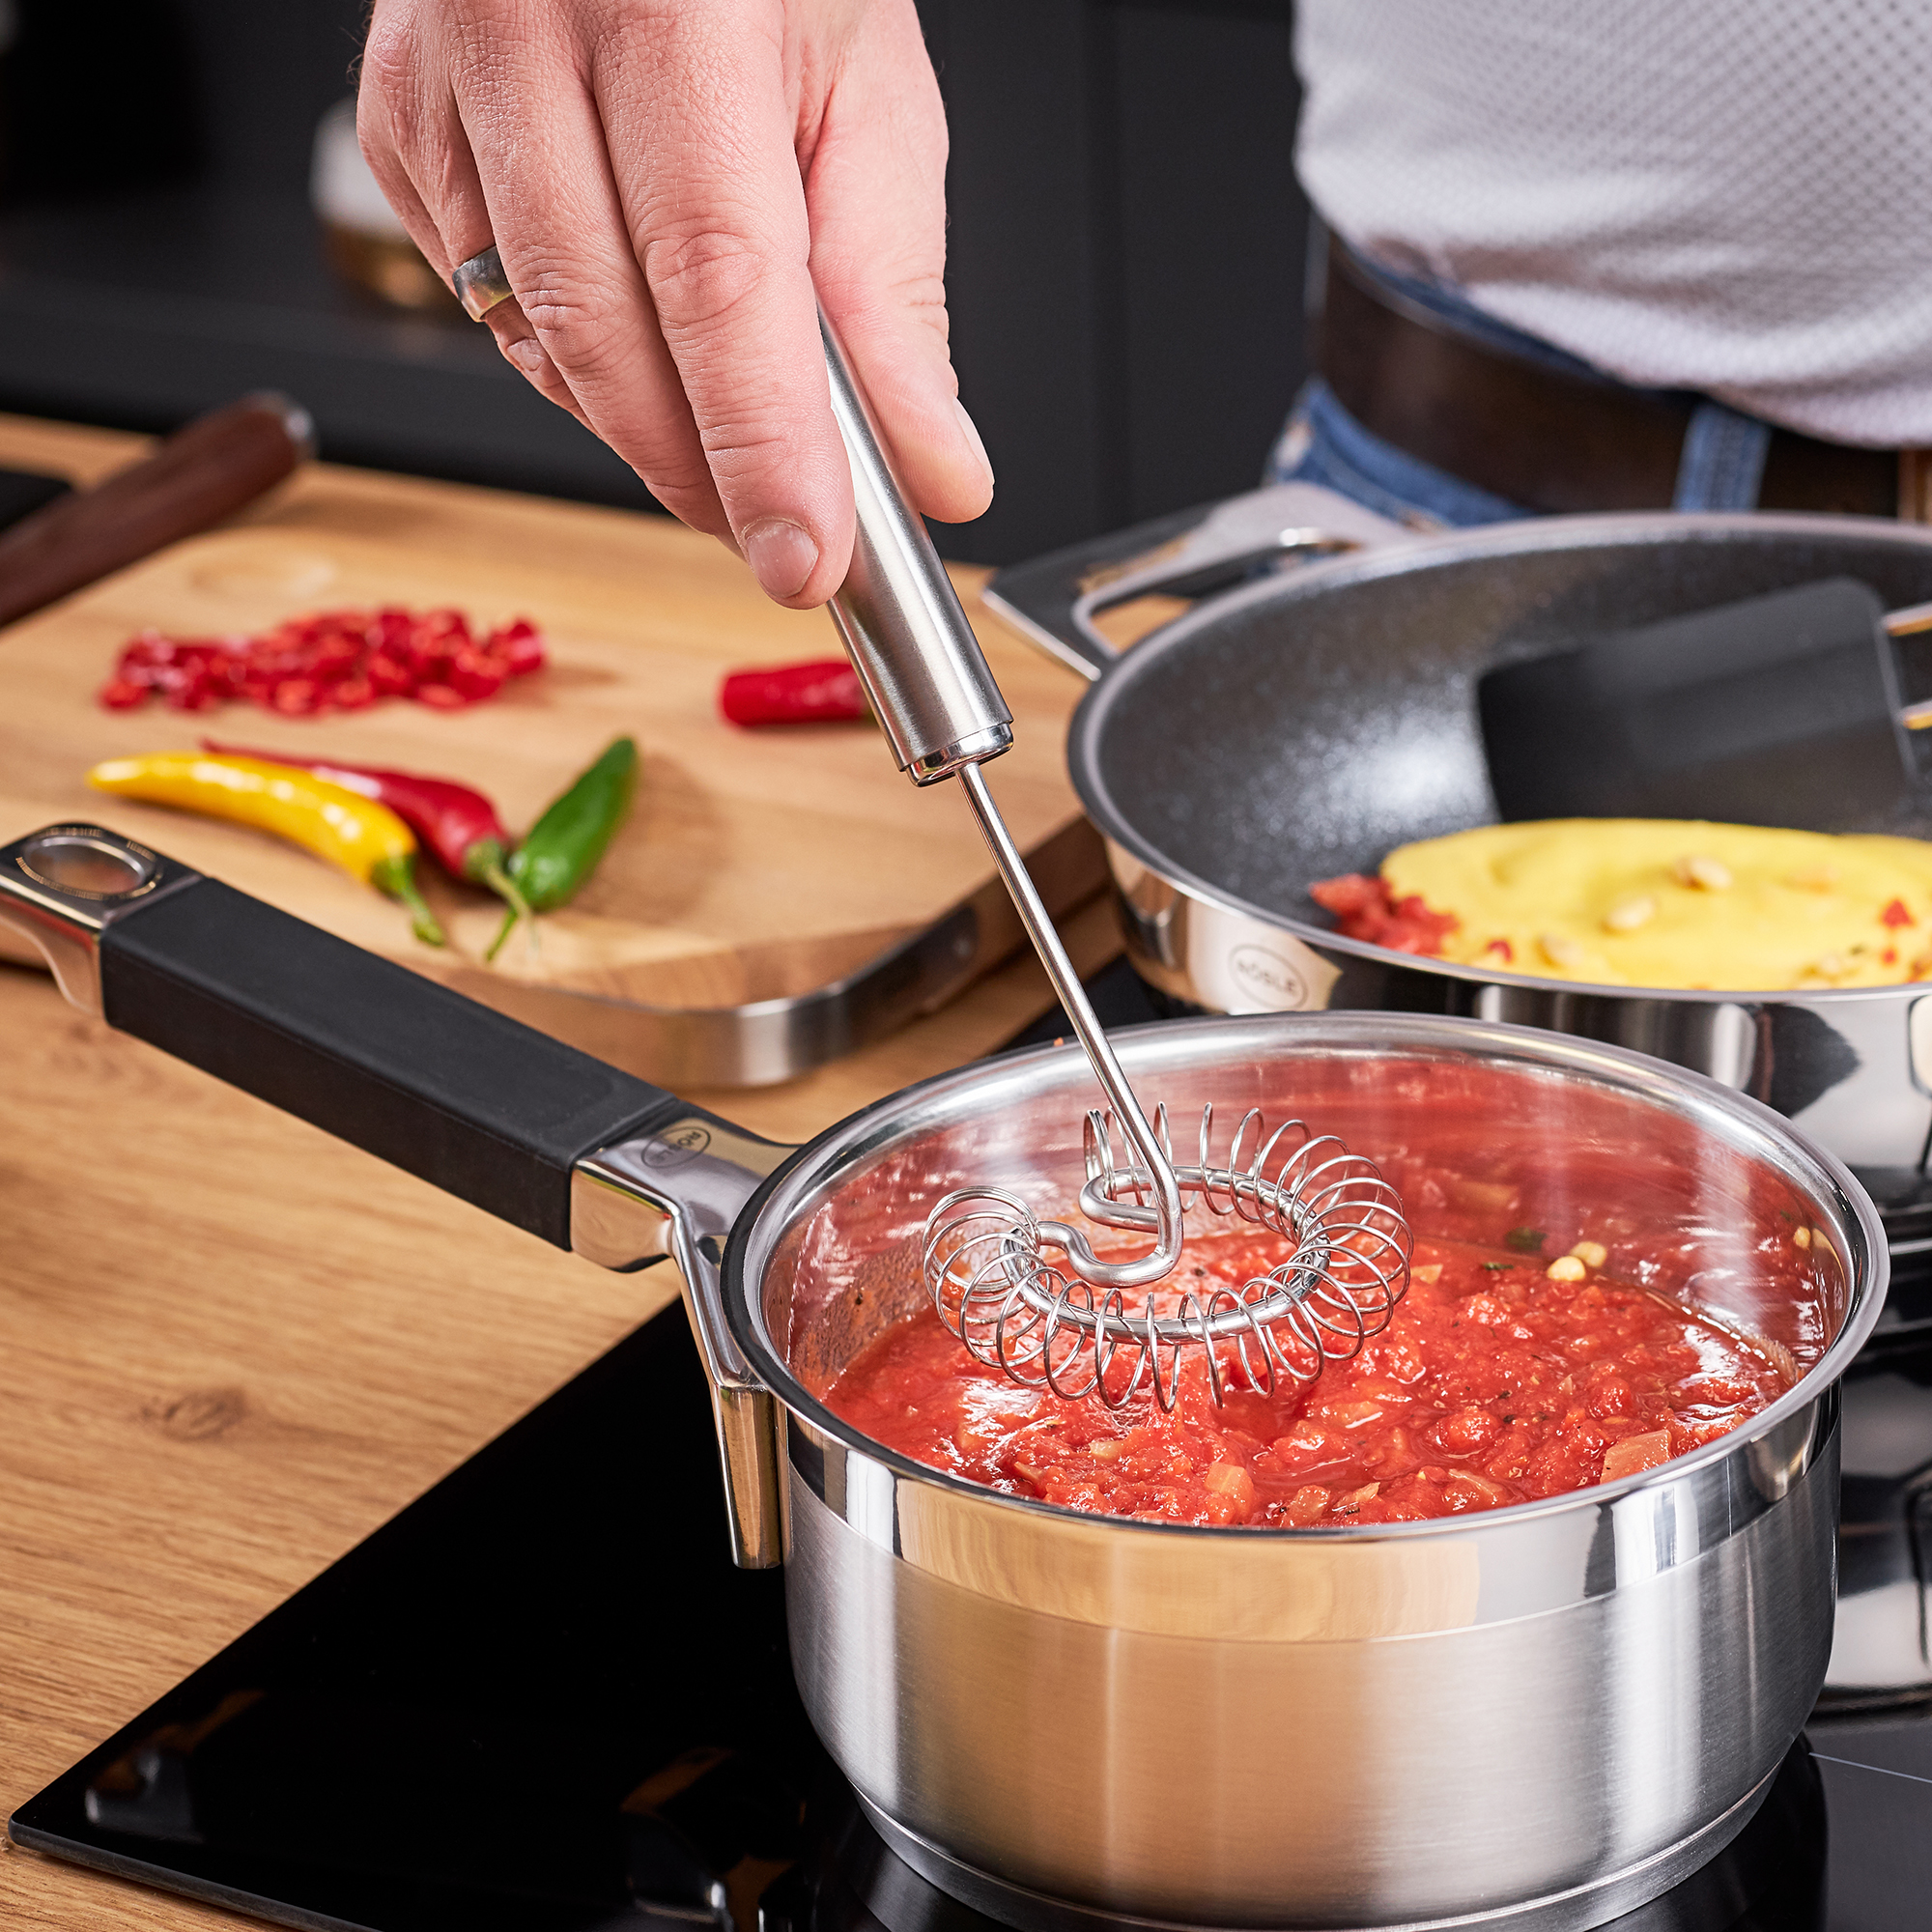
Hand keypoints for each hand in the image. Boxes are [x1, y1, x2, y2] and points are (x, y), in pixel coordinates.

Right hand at [358, 0, 992, 607]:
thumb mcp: (868, 89)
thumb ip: (895, 291)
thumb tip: (931, 467)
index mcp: (667, 2)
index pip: (714, 275)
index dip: (760, 443)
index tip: (805, 561)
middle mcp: (523, 25)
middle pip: (607, 333)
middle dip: (704, 472)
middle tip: (786, 537)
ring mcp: (436, 81)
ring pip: (541, 342)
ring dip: (648, 428)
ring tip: (734, 435)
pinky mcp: (400, 131)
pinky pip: (491, 310)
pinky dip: (583, 364)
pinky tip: (640, 334)